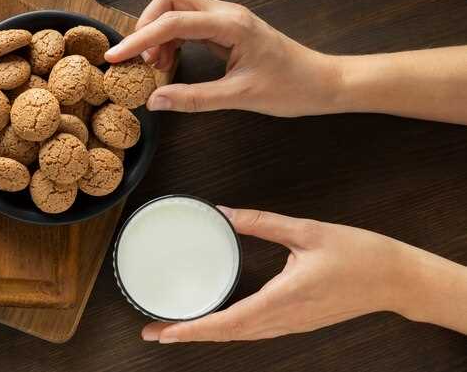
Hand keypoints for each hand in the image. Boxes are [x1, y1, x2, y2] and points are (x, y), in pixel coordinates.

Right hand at [105, 0, 340, 115]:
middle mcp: (226, 14)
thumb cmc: (291, 87)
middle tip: (138, 60)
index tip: (117, 56)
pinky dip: (173, 42)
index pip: (172, 22)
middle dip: (146, 25)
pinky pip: (189, 26)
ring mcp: (226, 19)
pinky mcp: (227, 30)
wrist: (321, 83)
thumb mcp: (239, 97)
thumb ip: (194, 99)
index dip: (140, 38)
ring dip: (159, 35)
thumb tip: (155, 101)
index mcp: (231, 24)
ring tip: (156, 68)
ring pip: (178, 11)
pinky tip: (171, 65)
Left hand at [141, 207, 418, 342]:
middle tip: (154, 331)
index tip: (164, 332)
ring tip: (177, 327)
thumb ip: (262, 222)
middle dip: (189, 335)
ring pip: (241, 336)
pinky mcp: (298, 321)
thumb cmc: (358, 254)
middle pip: (228, 335)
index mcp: (284, 298)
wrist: (395, 278)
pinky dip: (230, 330)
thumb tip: (224, 212)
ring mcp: (292, 324)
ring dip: (207, 334)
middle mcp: (284, 318)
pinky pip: (256, 331)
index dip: (193, 329)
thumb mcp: (307, 231)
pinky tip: (218, 321)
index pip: (229, 322)